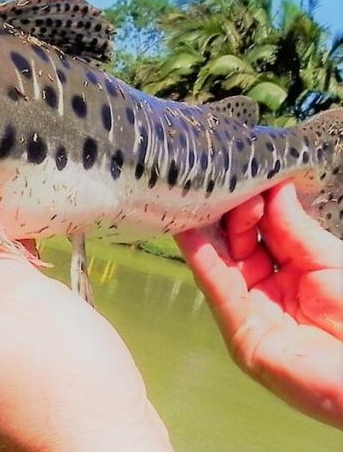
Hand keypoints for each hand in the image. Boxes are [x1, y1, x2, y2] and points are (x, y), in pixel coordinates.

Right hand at [176, 182, 342, 427]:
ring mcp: (252, 316)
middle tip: (228, 184)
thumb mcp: (330, 262)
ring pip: (220, 266)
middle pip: (236, 247)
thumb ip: (296, 230)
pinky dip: (202, 262)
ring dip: (207, 232)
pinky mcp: (243, 338)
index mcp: (294, 274)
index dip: (254, 207)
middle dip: (230, 215)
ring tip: (193, 197)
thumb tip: (275, 190)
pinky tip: (189, 234)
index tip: (252, 179)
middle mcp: (268, 293)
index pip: (261, 234)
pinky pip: (220, 292)